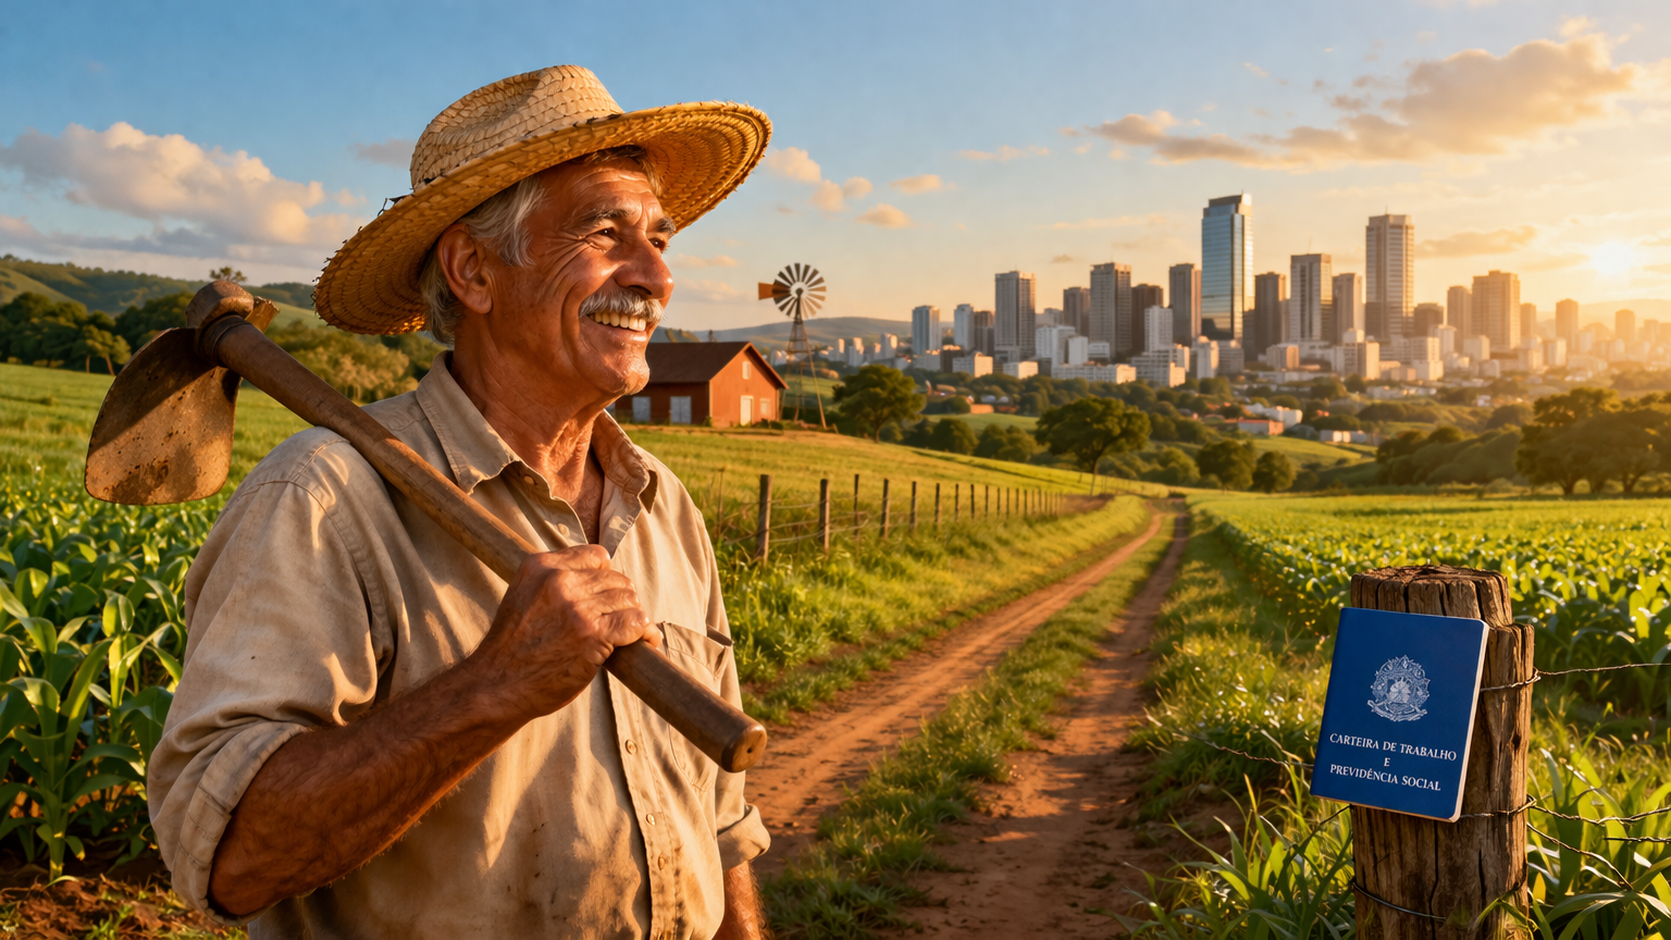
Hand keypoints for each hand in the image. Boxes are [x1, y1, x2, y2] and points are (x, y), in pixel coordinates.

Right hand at [475, 545, 657, 719]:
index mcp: (540, 566)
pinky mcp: (592, 636)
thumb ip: (554, 582)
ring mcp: (576, 608)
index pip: (595, 555)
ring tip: (631, 632)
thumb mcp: (524, 596)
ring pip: (628, 599)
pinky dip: (645, 632)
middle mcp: (559, 581)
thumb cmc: (512, 648)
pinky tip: (647, 641)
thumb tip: (602, 580)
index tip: (606, 596)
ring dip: (634, 617)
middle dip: (622, 600)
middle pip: (616, 579)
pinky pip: (636, 623)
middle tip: (619, 621)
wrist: (496, 685)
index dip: (606, 576)